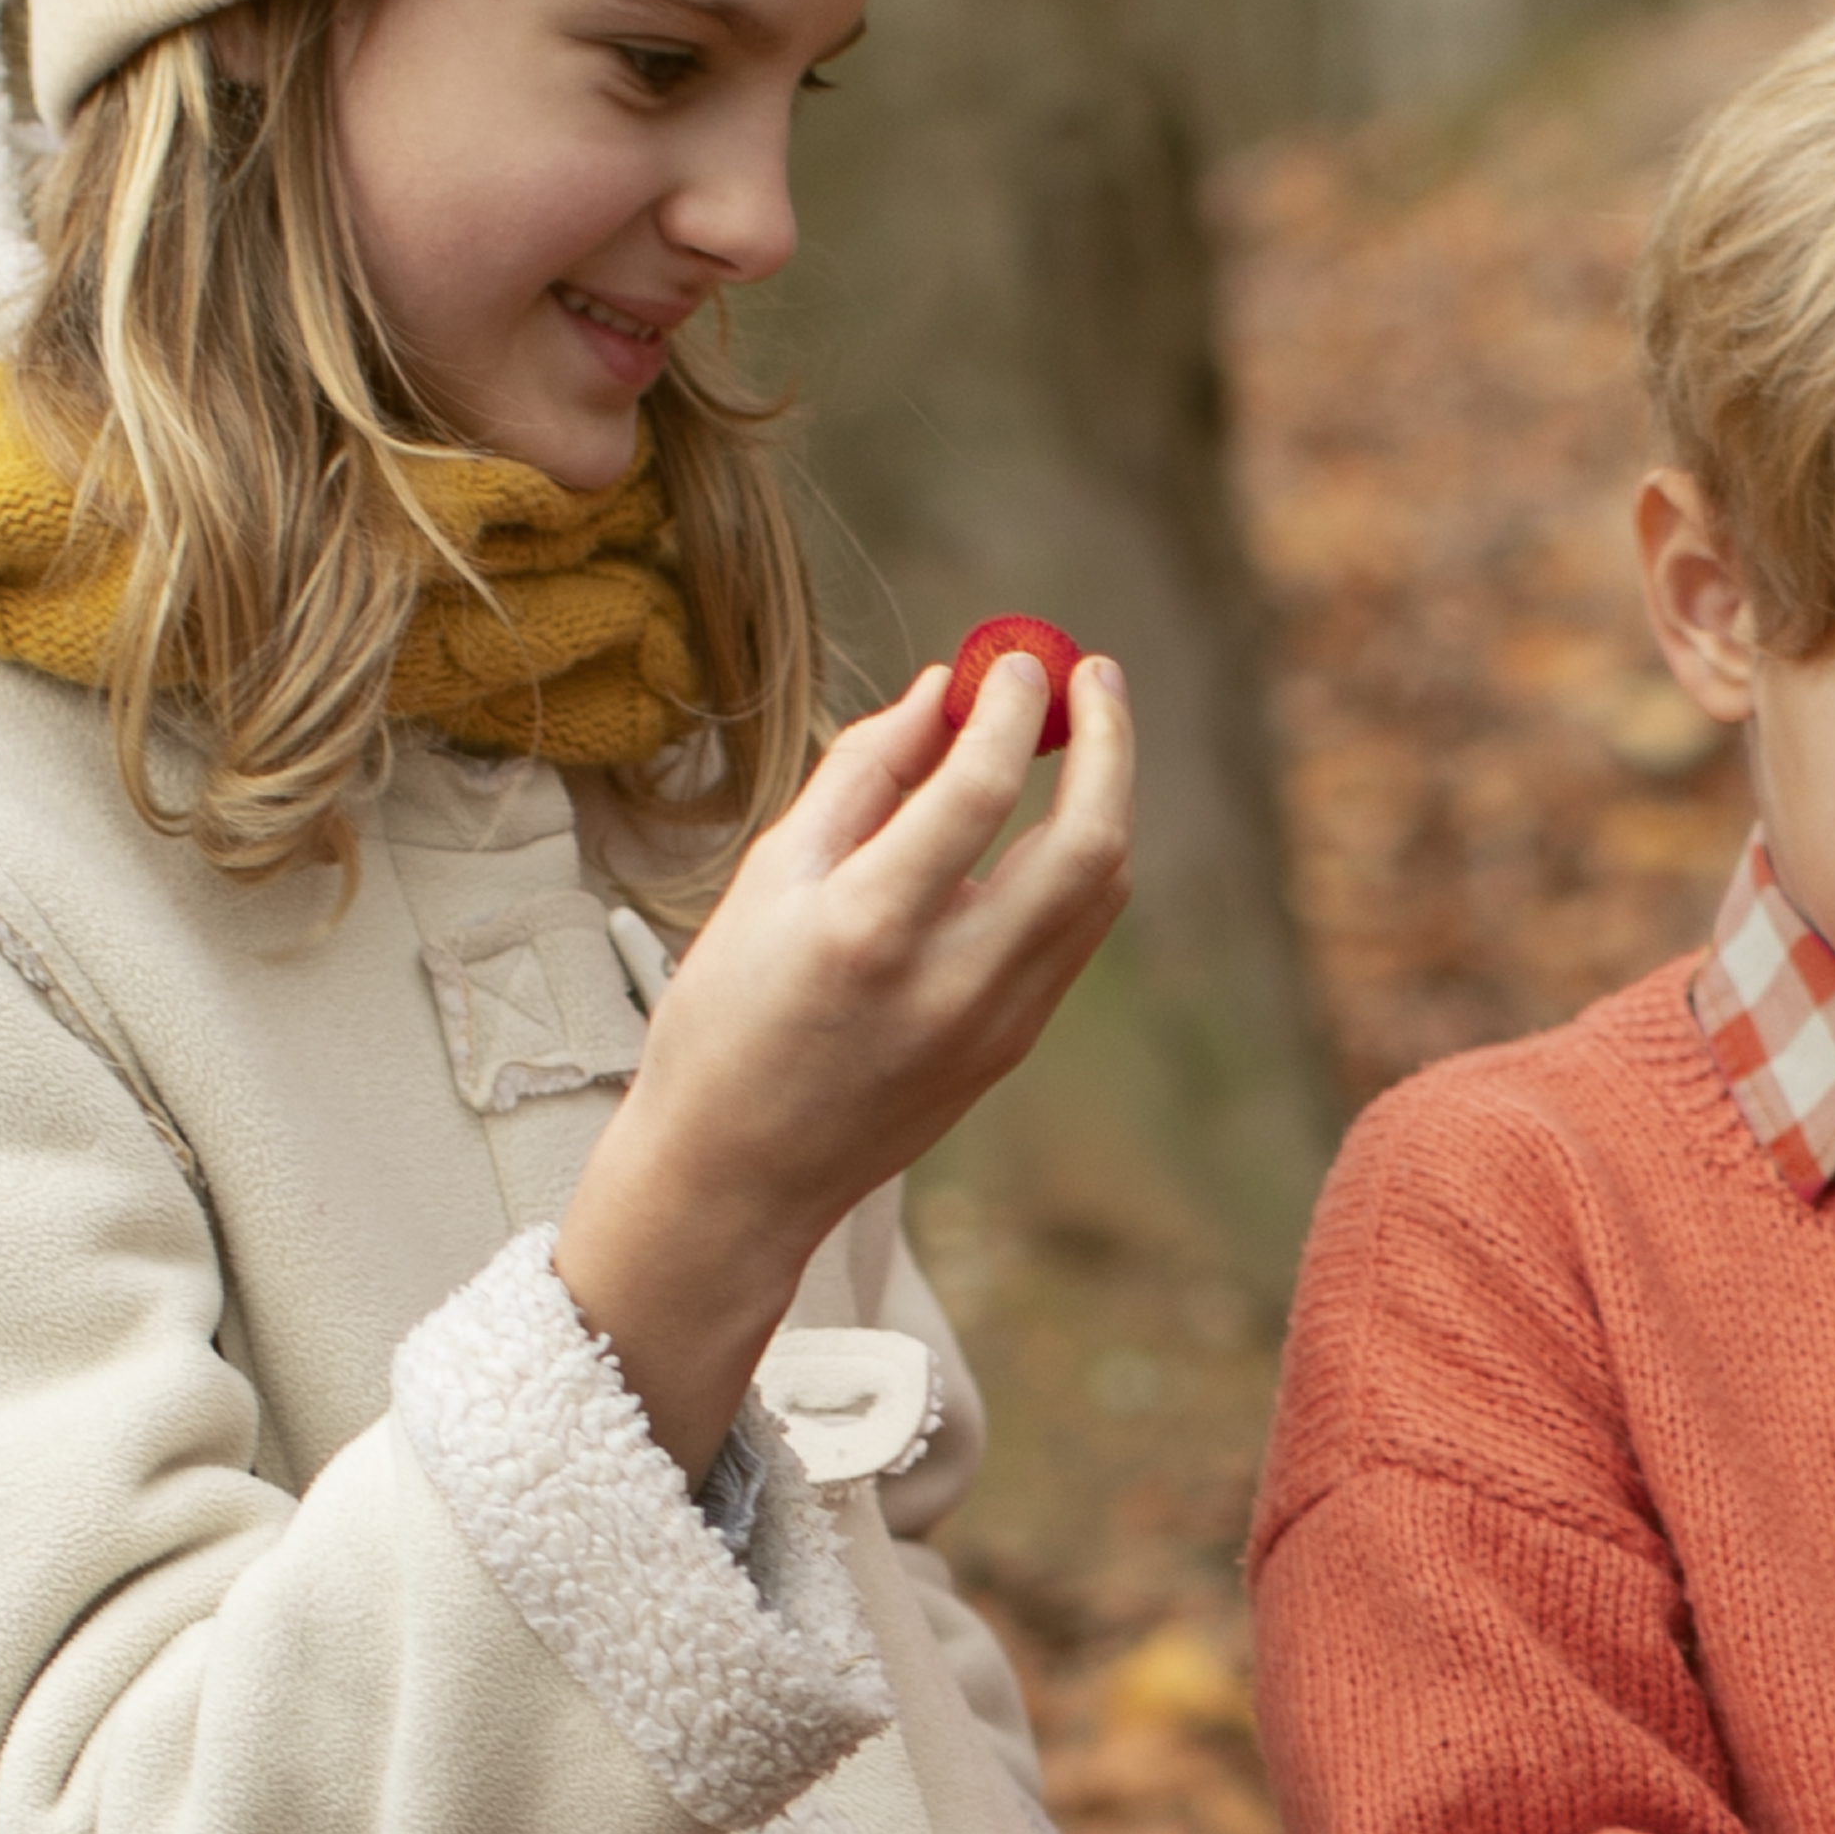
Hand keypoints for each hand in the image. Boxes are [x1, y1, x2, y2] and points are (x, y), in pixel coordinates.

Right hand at [554, 646, 1134, 1472]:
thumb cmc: (726, 1019)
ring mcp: (996, 1025)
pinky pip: (1074, 935)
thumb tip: (940, 691)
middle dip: (1109, 742)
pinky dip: (1076, 862)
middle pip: (1089, 842)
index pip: (983, 789)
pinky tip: (1045, 819)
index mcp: (869, 928)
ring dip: (1103, 798)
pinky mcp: (1012, 1048)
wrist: (736, 1176)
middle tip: (1092, 672)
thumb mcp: (768, 880)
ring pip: (1099, 891)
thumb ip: (861, 777)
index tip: (1019, 657)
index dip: (1015, 706)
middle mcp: (951, 981)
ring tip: (1077, 733)